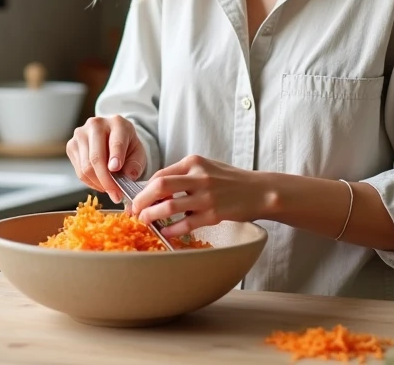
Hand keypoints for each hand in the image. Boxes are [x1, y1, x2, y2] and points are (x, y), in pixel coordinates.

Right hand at [66, 115, 147, 203]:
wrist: (114, 138)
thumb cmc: (127, 146)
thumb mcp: (138, 153)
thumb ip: (135, 164)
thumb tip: (127, 176)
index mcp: (117, 123)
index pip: (115, 142)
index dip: (115, 156)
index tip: (116, 169)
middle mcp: (96, 124)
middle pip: (96, 157)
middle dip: (106, 180)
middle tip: (116, 195)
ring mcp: (80, 134)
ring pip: (86, 167)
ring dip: (99, 184)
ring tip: (110, 190)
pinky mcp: (72, 145)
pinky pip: (79, 171)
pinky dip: (91, 182)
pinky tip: (101, 183)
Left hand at [130, 155, 266, 237]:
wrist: (259, 191)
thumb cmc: (231, 180)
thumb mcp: (207, 167)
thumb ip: (184, 175)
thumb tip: (156, 189)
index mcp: (194, 162)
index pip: (160, 174)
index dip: (144, 189)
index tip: (137, 199)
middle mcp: (199, 176)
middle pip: (159, 187)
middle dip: (141, 201)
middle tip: (134, 211)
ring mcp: (206, 196)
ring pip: (169, 206)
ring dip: (152, 216)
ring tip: (146, 222)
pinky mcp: (214, 214)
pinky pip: (186, 223)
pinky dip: (171, 228)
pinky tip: (165, 231)